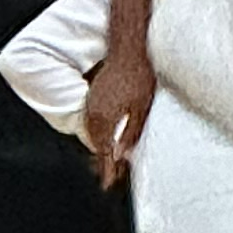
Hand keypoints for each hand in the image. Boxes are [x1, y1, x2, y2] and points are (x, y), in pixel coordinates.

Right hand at [83, 43, 155, 186]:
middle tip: (110, 179)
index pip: (104, 151)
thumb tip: (122, 154)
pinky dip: (97, 134)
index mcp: (104, 118)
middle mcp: (93, 112)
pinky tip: (103, 139)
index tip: (108, 184)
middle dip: (103, 162)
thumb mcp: (141, 109)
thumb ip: (130, 133)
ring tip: (106, 164)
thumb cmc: (139, 77)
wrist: (128, 49)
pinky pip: (92, 122)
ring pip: (92, 133)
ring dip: (100, 149)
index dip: (107, 169)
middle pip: (96, 144)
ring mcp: (91, 103)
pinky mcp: (93, 96)